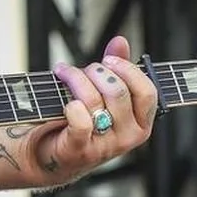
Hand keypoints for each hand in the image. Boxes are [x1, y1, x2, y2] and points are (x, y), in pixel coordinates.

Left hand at [26, 36, 155, 184]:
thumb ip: (116, 69)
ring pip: (94, 101)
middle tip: (82, 70)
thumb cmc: (80, 123)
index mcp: (140, 123)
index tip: (108, 60)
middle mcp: (127, 137)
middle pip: (117, 92)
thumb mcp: (103, 96)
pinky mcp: (80, 151)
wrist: (49, 155)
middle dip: (96, 72)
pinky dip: (71, 107)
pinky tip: (64, 101)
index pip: (147, 92)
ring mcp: (105, 146)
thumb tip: (120, 41)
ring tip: (64, 74)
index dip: (127, 70)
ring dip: (75, 79)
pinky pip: (80, 122)